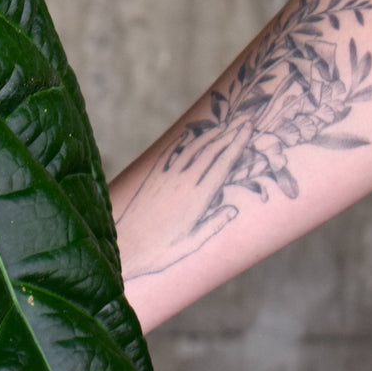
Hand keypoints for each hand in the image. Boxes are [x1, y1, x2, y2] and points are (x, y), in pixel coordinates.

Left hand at [115, 123, 251, 280]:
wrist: (122, 247)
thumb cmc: (159, 253)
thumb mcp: (191, 244)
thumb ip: (213, 225)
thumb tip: (233, 208)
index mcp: (197, 199)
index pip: (222, 164)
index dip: (237, 144)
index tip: (249, 128)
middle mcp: (181, 183)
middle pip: (210, 151)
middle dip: (229, 133)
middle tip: (246, 118)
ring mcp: (165, 178)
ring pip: (192, 149)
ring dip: (210, 134)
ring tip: (225, 124)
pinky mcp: (151, 178)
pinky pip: (170, 154)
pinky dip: (184, 142)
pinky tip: (191, 134)